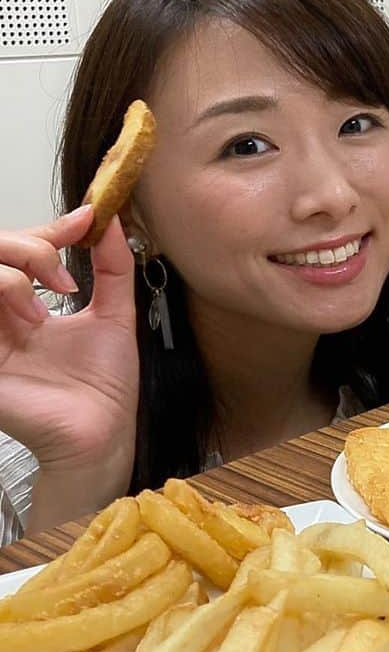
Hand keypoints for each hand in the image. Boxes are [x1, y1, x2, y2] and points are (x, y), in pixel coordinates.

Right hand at [0, 208, 138, 514]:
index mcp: (24, 306)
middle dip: (28, 247)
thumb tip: (108, 220)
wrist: (102, 433)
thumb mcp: (114, 315)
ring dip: (12, 274)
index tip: (89, 219)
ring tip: (48, 304)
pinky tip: (32, 320)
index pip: (19, 250)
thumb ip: (112, 268)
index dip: (48, 229)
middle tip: (63, 277)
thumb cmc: (105, 385)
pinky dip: (3, 294)